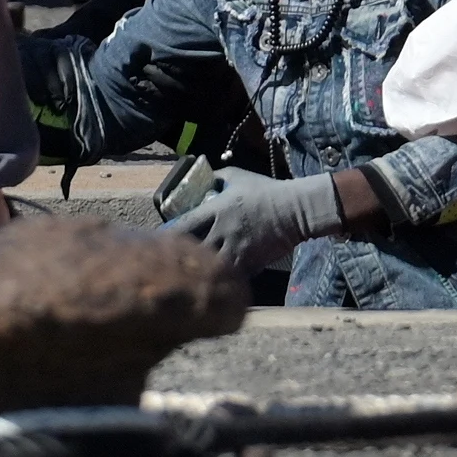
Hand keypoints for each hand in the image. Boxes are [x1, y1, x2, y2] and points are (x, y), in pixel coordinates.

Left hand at [160, 166, 342, 270]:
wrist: (295, 210)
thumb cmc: (267, 191)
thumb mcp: (240, 176)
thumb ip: (219, 177)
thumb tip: (205, 178)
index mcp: (217, 209)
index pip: (184, 225)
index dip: (169, 234)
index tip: (161, 240)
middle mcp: (222, 231)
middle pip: (192, 251)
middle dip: (182, 257)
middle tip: (174, 261)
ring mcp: (236, 249)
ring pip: (209, 268)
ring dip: (201, 271)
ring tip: (192, 275)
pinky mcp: (250, 262)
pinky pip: (230, 276)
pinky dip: (222, 279)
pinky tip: (217, 280)